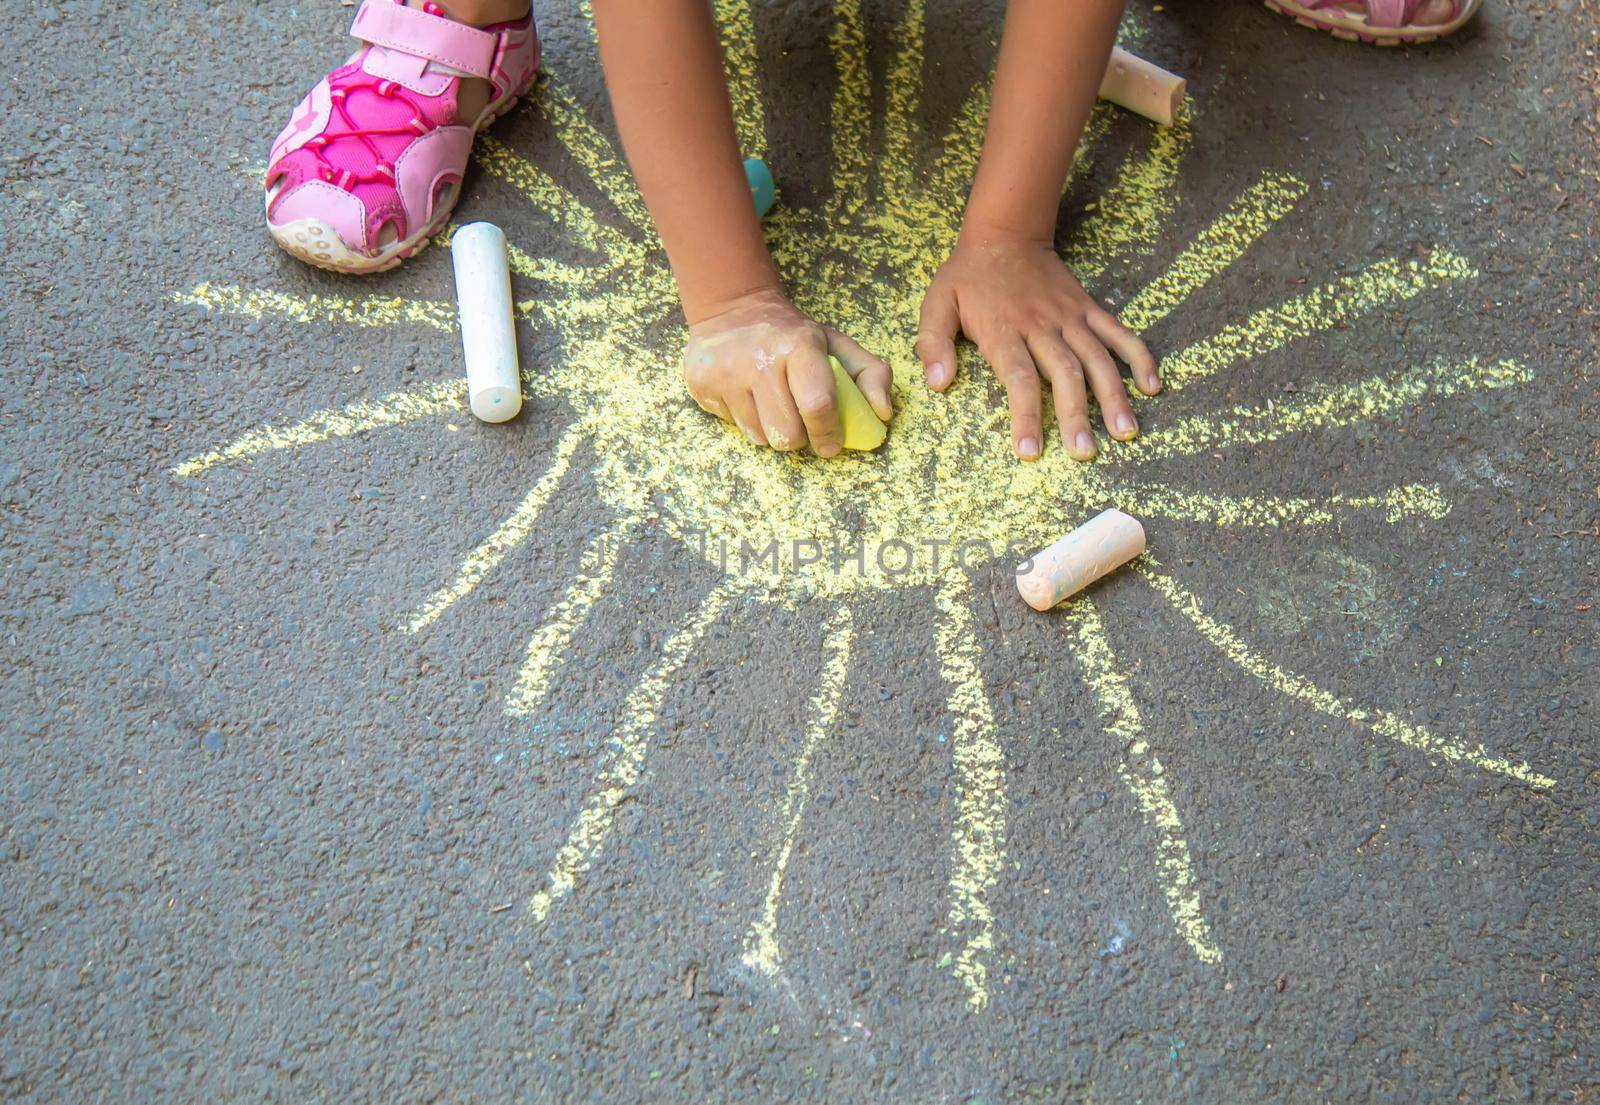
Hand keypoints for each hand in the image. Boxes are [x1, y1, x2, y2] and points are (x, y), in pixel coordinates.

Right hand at [683, 288, 892, 456]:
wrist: (731, 311)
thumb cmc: (793, 337)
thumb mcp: (836, 345)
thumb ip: (871, 374)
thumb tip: (883, 413)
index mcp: (799, 346)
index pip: (818, 407)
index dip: (829, 435)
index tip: (831, 444)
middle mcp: (760, 359)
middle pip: (787, 435)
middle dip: (800, 437)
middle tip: (800, 419)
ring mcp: (726, 373)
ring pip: (760, 438)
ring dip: (773, 431)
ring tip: (773, 404)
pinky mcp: (702, 385)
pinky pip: (734, 428)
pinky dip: (747, 421)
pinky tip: (749, 396)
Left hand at [916, 232, 1159, 461]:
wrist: (1005, 234)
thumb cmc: (968, 277)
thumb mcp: (937, 304)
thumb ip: (933, 344)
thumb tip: (938, 384)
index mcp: (1004, 330)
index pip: (1019, 378)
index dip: (1026, 415)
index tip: (1031, 451)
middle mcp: (1041, 325)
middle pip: (1064, 373)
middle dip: (1076, 415)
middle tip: (1084, 453)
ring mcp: (1070, 317)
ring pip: (1097, 358)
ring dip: (1114, 396)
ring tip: (1125, 432)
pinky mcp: (1088, 308)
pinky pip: (1119, 333)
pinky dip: (1138, 357)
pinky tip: (1152, 386)